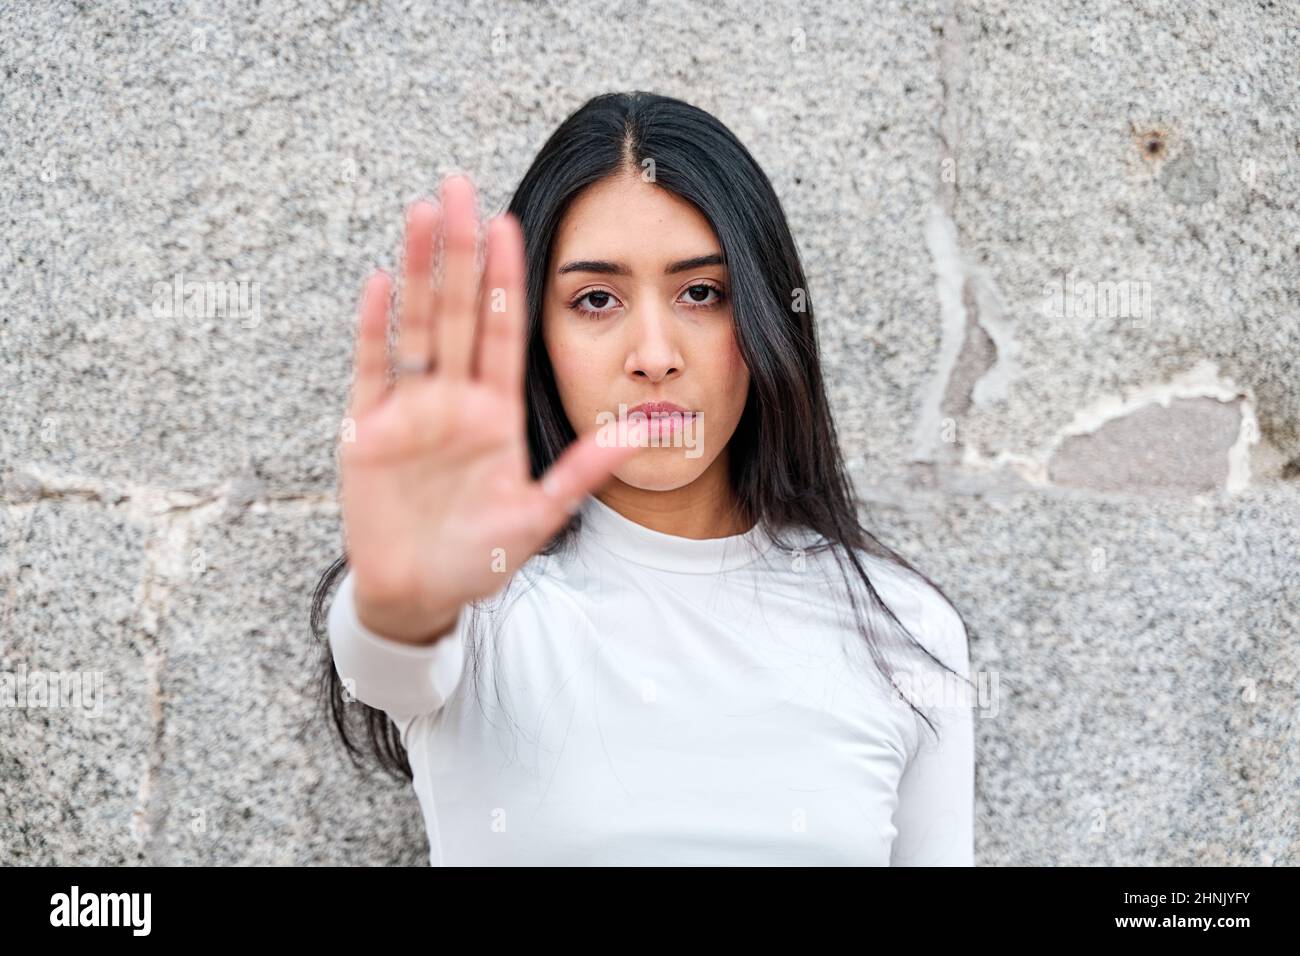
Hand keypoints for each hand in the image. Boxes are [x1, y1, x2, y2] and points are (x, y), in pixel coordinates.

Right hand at [338, 175, 646, 642]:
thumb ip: (585, 470)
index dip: (506, 280)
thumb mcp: (539, 514)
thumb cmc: (477, 559)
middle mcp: (454, 400)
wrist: (418, 596)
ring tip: (423, 212)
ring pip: (415, 326)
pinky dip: (373, 327)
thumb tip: (649, 429)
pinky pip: (373, 369)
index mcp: (496, 414)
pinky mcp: (367, 431)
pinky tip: (379, 280)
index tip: (513, 226)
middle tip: (461, 187)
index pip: (503, 331)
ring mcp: (410, 411)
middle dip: (460, 250)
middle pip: (457, 311)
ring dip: (418, 271)